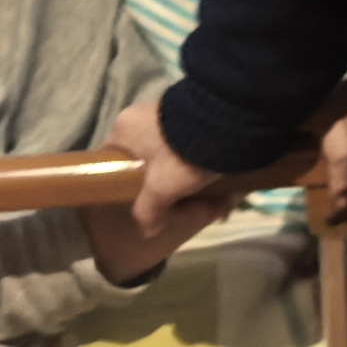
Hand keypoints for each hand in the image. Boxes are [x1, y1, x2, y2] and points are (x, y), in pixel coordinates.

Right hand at [105, 93, 246, 246]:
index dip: (133, 191)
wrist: (227, 120)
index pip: (117, 165)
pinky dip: (209, 174)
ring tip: (223, 206)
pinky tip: (229, 192)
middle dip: (182, 199)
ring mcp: (172, 116)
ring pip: (179, 165)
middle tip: (207, 212)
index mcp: (125, 129)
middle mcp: (144, 118)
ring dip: (200, 191)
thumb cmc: (181, 153)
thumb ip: (148, 210)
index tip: (156, 209)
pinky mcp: (198, 118)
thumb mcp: (161, 187)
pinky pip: (196, 154)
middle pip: (155, 170)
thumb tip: (147, 230)